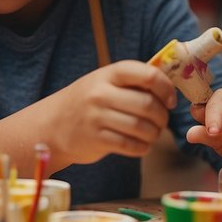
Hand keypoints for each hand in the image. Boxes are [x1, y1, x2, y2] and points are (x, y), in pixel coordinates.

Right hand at [46, 61, 176, 163]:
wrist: (50, 125)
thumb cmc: (86, 103)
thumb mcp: (103, 83)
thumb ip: (132, 82)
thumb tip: (171, 87)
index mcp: (107, 74)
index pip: (148, 74)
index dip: (166, 88)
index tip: (169, 100)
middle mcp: (100, 93)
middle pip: (147, 105)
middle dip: (162, 117)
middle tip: (160, 122)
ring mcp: (96, 117)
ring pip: (142, 128)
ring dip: (154, 134)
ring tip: (151, 134)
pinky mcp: (96, 140)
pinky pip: (132, 146)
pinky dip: (142, 147)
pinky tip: (139, 144)